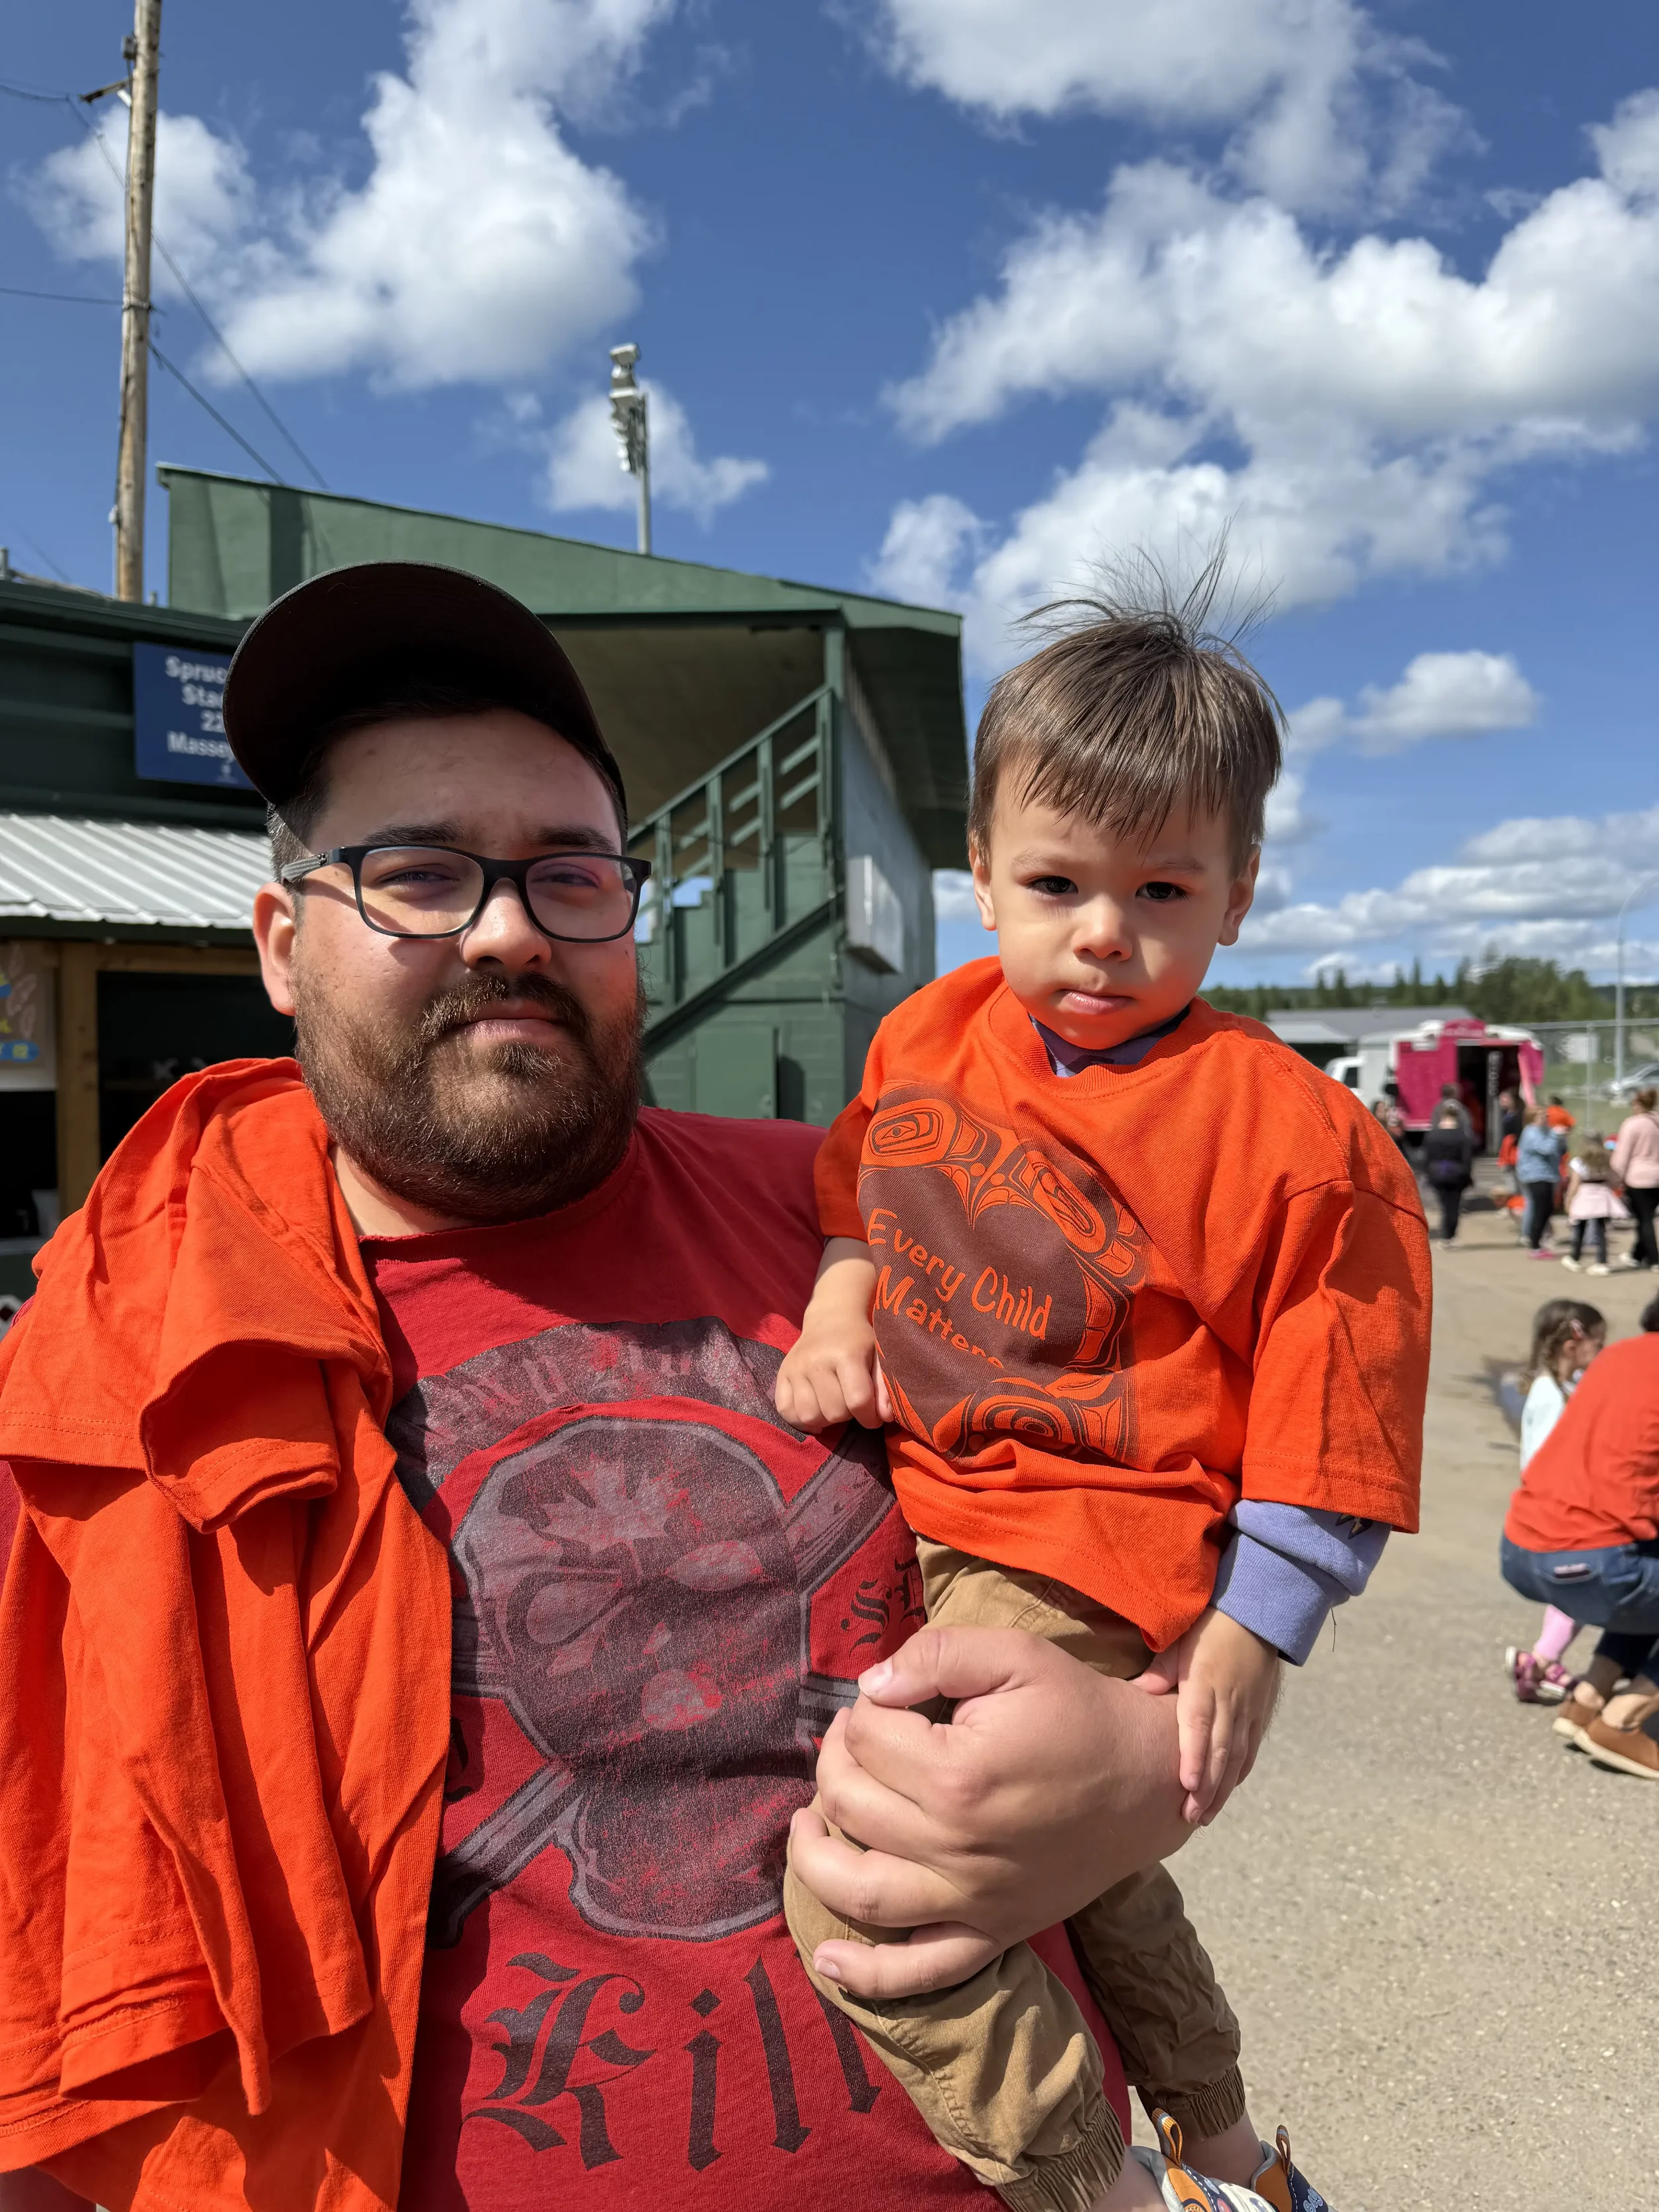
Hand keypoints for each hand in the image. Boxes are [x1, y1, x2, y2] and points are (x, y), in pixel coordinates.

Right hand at [775, 1240, 889, 1430]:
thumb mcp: (879, 1357)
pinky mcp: (782, 1374)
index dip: (870, 1418)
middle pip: (834, 1412)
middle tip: (852, 1405)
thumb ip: (884, 1387)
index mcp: (845, 1355)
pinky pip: (785, 1411)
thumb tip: (885, 1417)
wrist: (831, 1317)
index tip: (874, 1417)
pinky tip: (815, 1411)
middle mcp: (816, 1361)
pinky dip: (800, 1419)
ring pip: (809, 1416)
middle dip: (848, 1416)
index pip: (858, 1402)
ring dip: (825, 1420)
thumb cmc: (860, 1340)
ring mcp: (795, 1368)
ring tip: (834, 1408)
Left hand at [790, 1626, 1188, 1999]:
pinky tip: (825, 1958)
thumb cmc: (1080, 1711)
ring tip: (806, 1821)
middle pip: (848, 1803)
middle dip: (836, 1759)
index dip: (866, 1706)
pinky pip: (918, 1972)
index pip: (866, 1736)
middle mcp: (956, 1847)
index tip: (892, 1696)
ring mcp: (971, 1901)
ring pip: (859, 1892)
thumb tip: (869, 1687)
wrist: (1150, 1781)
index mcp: (959, 1774)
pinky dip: (865, 1975)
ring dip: (814, 1856)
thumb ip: (937, 1654)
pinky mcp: (991, 1934)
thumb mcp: (1017, 1654)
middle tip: (858, 1738)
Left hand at [1129, 1606, 1279, 1825]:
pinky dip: (1239, 1770)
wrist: (1257, 1614)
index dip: (1194, 1757)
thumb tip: (1138, 1693)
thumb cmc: (1209, 1625)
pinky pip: (1250, 1747)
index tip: (1186, 1785)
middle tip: (1192, 1817)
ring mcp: (1248, 1709)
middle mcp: (1230, 1701)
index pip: (1199, 1725)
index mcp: (1206, 1683)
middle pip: (1219, 1751)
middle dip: (1207, 1788)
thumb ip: (1161, 1671)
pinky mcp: (1259, 1712)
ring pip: (1236, 1756)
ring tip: (1206, 1815)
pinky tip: (1228, 1788)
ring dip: (1222, 1788)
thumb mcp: (1180, 1641)